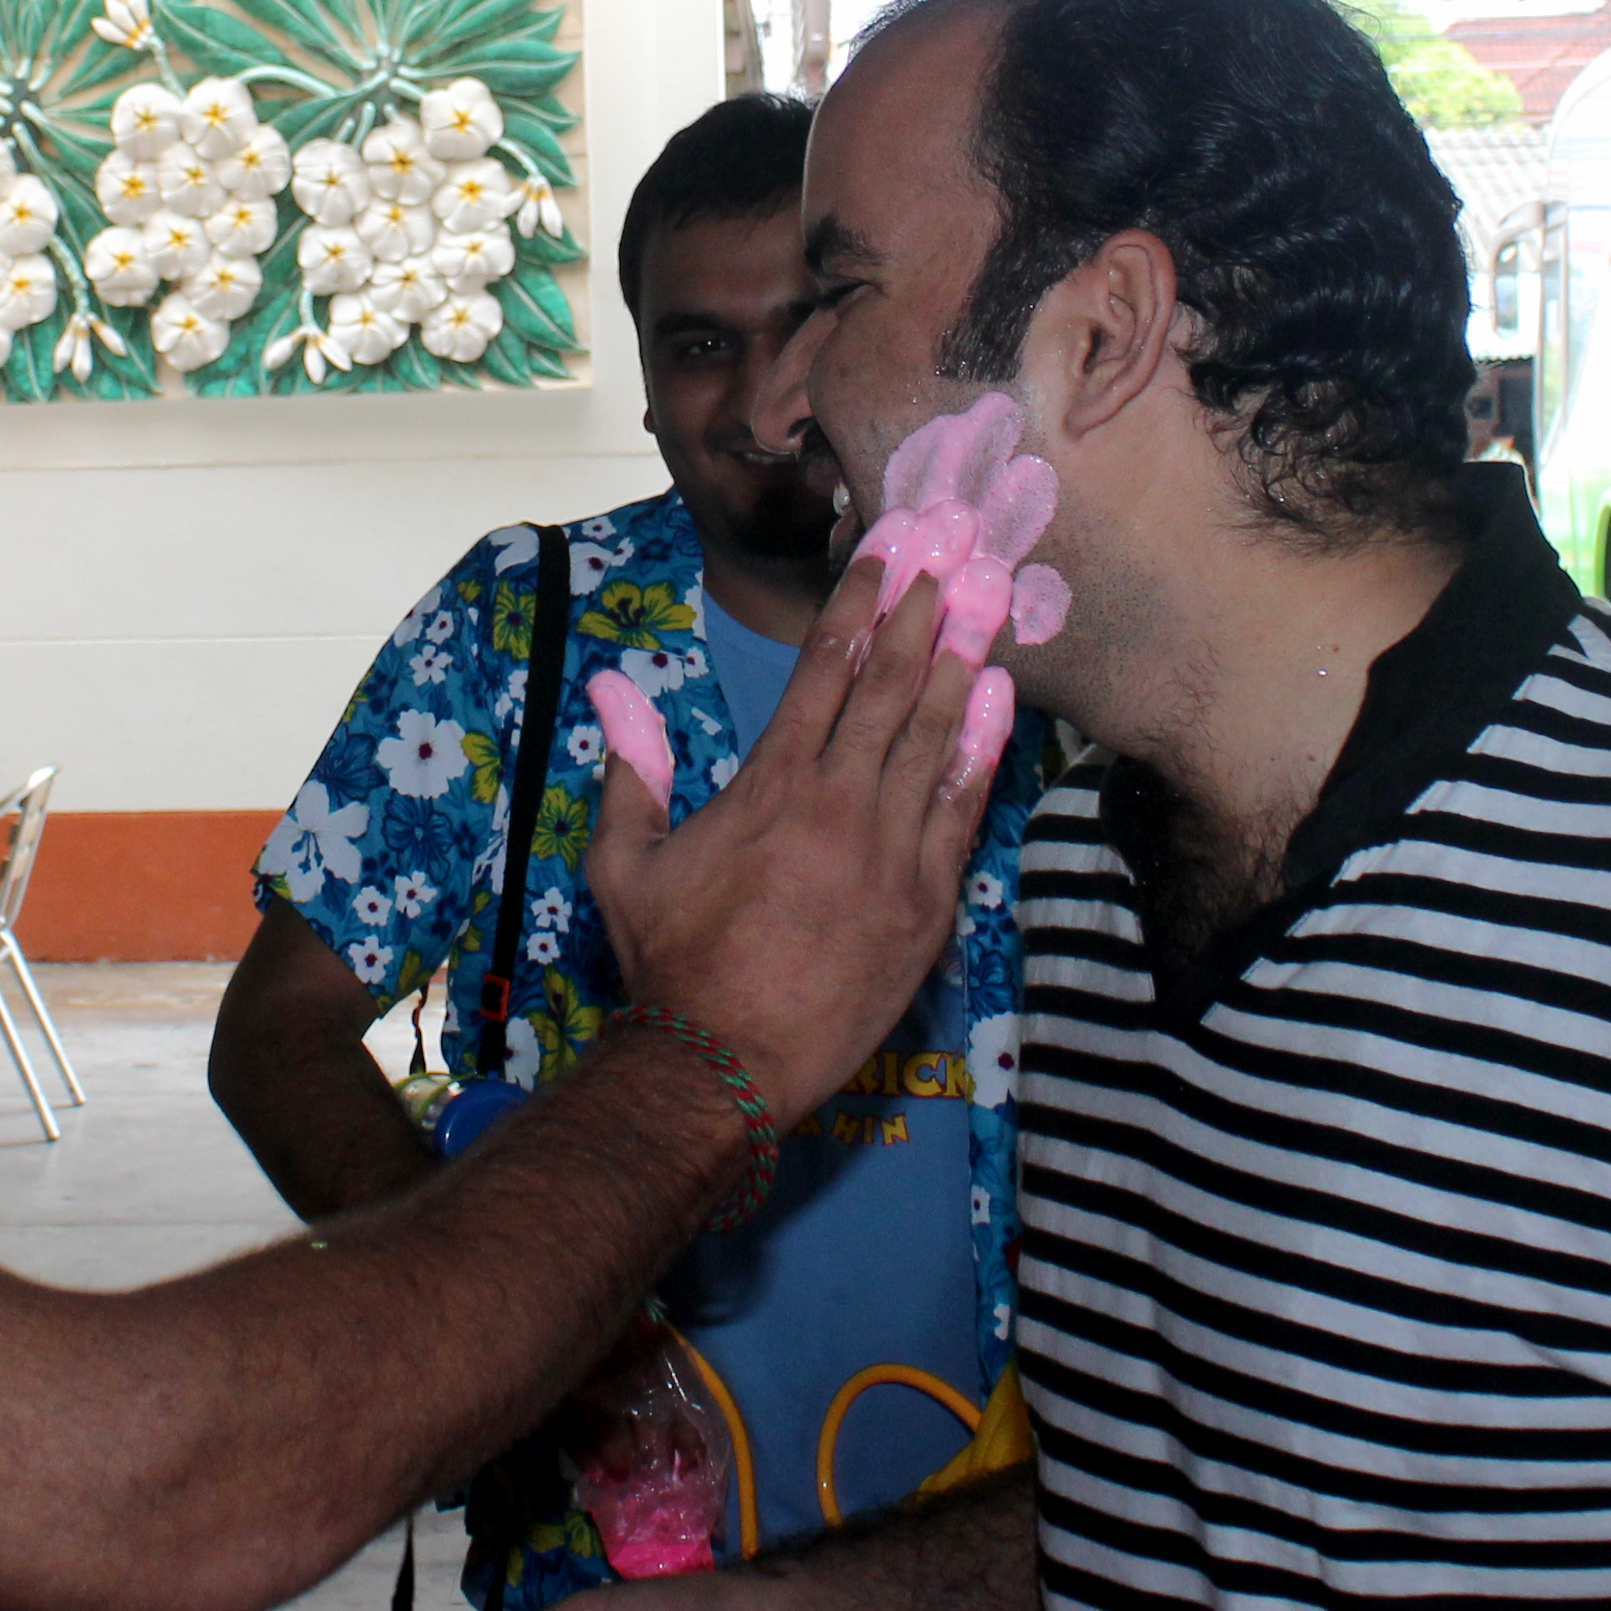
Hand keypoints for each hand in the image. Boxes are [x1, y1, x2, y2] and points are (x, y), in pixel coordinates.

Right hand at [584, 540, 997, 1118]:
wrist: (724, 1058)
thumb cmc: (668, 959)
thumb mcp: (623, 860)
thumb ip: (633, 768)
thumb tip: (611, 687)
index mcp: (769, 785)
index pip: (825, 670)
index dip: (860, 604)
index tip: (889, 553)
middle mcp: (836, 803)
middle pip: (893, 686)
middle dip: (925, 612)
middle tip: (957, 551)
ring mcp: (890, 852)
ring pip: (937, 737)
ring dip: (964, 662)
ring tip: (989, 603)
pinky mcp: (927, 902)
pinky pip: (962, 810)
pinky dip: (984, 751)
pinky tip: (999, 702)